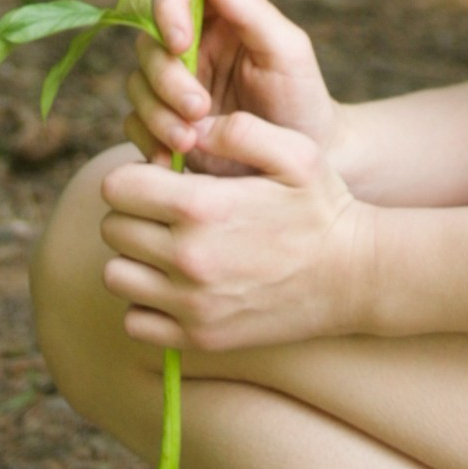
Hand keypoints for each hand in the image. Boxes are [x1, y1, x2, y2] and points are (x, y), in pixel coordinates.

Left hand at [98, 112, 377, 352]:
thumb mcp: (293, 151)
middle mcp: (187, 259)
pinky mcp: (198, 338)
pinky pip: (135, 322)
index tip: (160, 180)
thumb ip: (236, 130)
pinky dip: (146, 304)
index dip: (134, 177)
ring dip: (135, 258)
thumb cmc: (322, 207)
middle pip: (112, 230)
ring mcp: (191, 304)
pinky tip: (176, 285)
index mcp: (202, 207)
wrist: (355, 276)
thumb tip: (187, 131)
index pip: (117, 188)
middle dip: (134, 214)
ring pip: (117, 276)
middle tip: (166, 211)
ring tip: (168, 247)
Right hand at [124, 0, 339, 170]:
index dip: (166, 7)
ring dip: (158, 114)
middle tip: (200, 110)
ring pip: (137, 84)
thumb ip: (251, 9)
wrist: (298, 163)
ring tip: (191, 141)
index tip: (180, 43)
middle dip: (168, 78)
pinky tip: (173, 159)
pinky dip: (149, 141)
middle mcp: (189, 45)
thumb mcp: (287, 51)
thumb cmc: (300, 96)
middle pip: (149, 42)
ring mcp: (172, 85)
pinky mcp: (163, 124)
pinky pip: (134, 125)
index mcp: (218, 14)